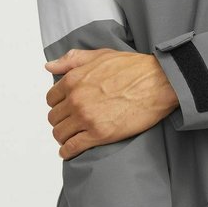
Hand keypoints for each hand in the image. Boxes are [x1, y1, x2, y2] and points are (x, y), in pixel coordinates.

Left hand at [44, 47, 178, 158]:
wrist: (158, 82)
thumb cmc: (134, 68)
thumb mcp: (100, 55)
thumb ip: (72, 60)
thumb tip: (49, 67)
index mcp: (74, 80)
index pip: (51, 99)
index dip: (58, 104)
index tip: (66, 109)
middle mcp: (76, 99)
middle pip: (54, 118)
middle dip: (61, 121)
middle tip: (71, 123)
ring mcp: (86, 118)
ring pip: (60, 133)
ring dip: (63, 136)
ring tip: (71, 137)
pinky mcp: (99, 134)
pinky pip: (72, 147)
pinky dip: (67, 151)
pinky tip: (69, 151)